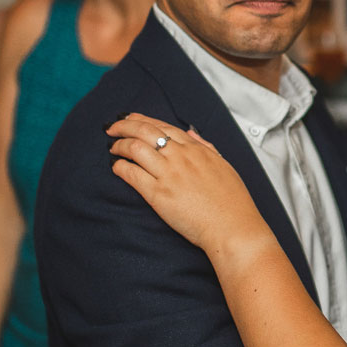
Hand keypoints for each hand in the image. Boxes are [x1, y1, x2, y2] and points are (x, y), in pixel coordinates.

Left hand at [106, 114, 266, 265]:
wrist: (233, 227)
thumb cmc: (233, 202)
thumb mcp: (224, 165)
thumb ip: (206, 147)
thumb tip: (191, 133)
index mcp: (197, 150)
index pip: (164, 126)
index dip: (143, 120)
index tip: (131, 118)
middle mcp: (181, 157)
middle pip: (146, 131)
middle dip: (125, 125)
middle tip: (113, 128)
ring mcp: (169, 175)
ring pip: (135, 148)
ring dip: (119, 145)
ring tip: (113, 148)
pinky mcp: (159, 195)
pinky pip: (133, 175)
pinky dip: (121, 167)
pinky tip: (116, 167)